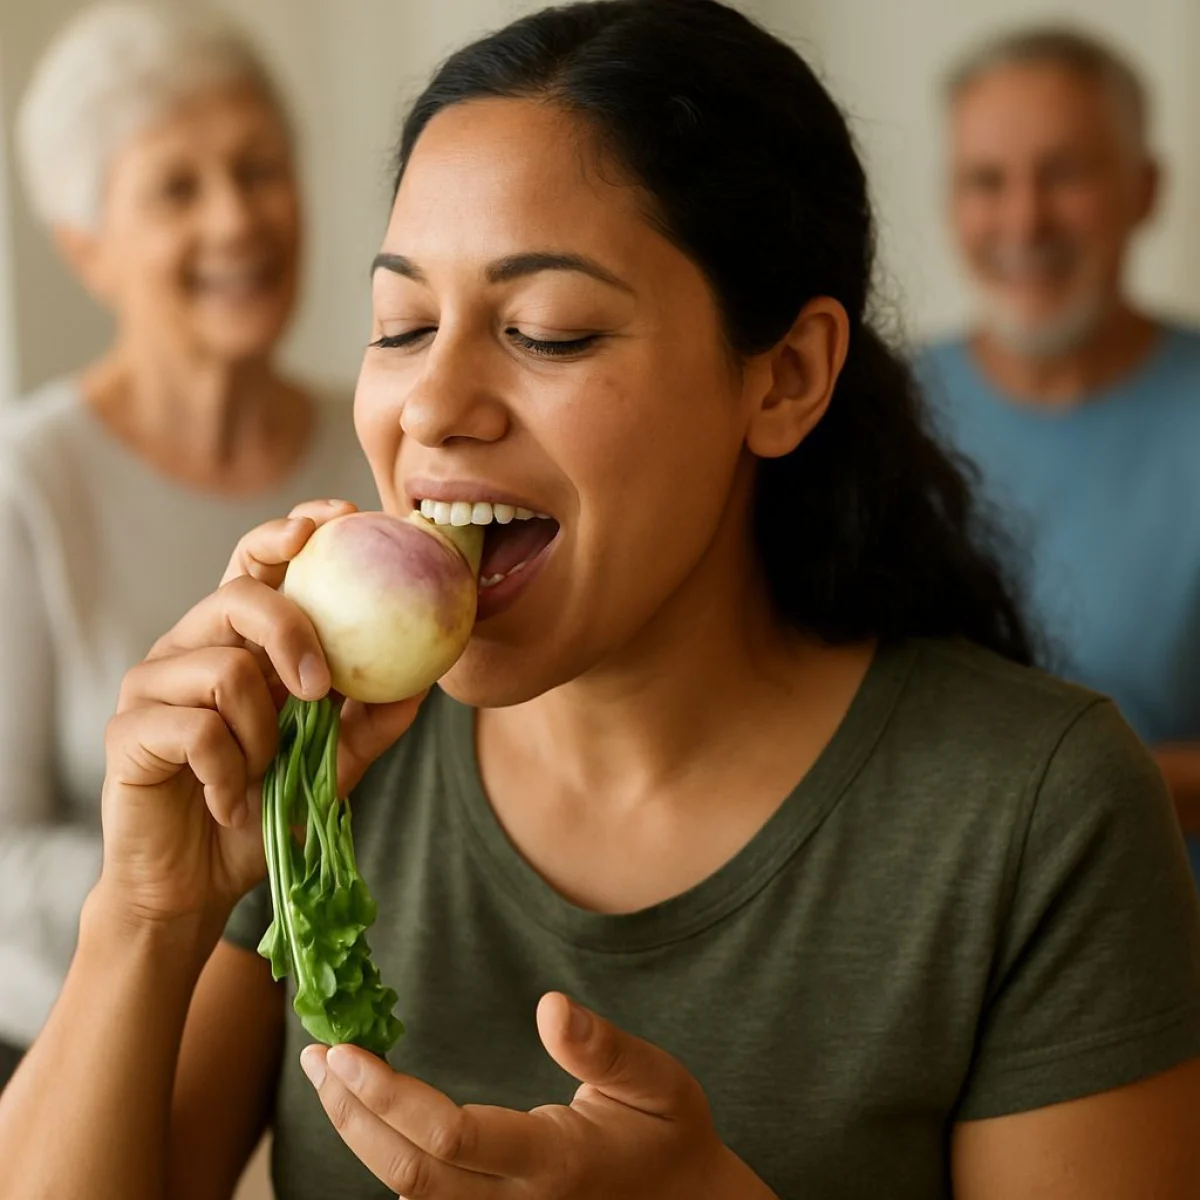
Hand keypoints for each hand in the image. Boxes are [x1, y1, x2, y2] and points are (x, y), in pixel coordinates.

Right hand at [98, 499, 421, 932]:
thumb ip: (371, 719)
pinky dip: (229, 772)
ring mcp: (153, 685)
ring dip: (263, 734)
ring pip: (223, 668)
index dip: (291, 531)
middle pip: (238, 595)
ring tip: (263, 774)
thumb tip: (426, 678)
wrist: (198, 884)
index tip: (341, 518)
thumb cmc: (263, 810)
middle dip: (290, 631)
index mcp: (238, 642)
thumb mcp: (334, 762)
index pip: (258, 563)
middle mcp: (191, 648)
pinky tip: (230, 802)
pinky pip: (195, 728)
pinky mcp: (127, 730)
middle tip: (319, 688)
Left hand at [301, 992, 776, 1198]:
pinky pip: (426, 1198)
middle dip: (352, 1113)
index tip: (344, 1050)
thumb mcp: (659, 1081)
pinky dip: (385, 1152)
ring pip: (408, 1193)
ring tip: (328, 1075)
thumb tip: (551, 1004)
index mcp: (553, 1164)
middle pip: (408, 1173)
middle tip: (317, 1054)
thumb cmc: (670, 1136)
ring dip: (358, 1133)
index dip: (387, 1096)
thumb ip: (604, 1050)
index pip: (449, 1137)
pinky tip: (369, 1112)